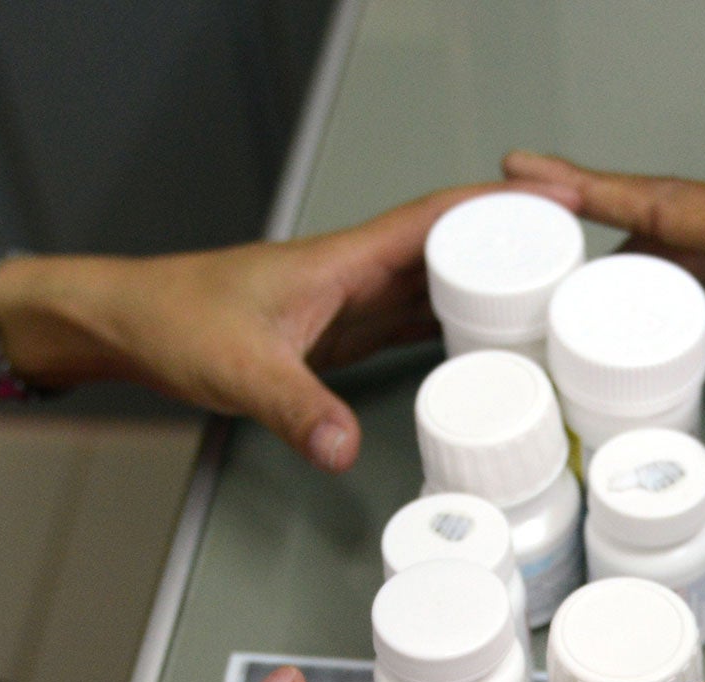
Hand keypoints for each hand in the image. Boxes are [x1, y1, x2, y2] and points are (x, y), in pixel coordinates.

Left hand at [0, 182, 578, 471]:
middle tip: (579, 273)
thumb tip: (344, 450)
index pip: (435, 220)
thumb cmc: (172, 322)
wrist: (126, 326)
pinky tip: (481, 351)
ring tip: (552, 312)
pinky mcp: (337, 333)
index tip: (557, 208)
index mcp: (342, 260)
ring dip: (489, 293)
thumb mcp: (238, 368)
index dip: (500, 211)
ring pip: (435, 286)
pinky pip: (410, 322)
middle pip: (451, 251)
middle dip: (515, 254)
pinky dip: (451, 330)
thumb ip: (295, 409)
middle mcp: (352, 274)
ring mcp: (347, 302)